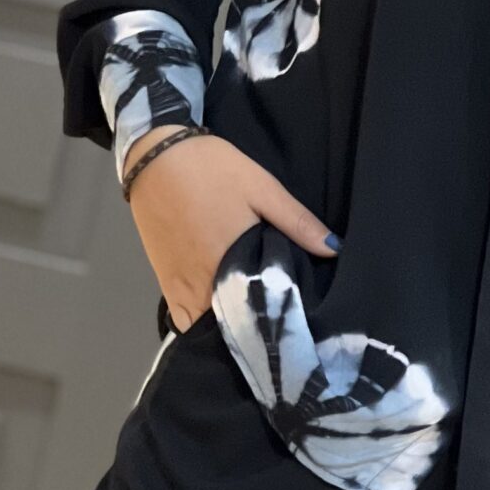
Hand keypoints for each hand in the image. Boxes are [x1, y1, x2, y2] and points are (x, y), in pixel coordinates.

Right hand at [122, 129, 336, 333]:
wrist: (154, 156)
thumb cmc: (212, 170)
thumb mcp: (262, 187)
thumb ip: (297, 222)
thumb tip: (334, 250)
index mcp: (235, 262)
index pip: (264, 312)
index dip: (281, 325)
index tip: (299, 330)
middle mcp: (206, 284)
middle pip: (237, 327)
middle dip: (258, 333)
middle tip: (280, 332)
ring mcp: (183, 289)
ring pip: (210, 329)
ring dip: (230, 333)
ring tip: (254, 330)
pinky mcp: (167, 286)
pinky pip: (185, 322)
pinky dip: (202, 328)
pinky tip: (220, 322)